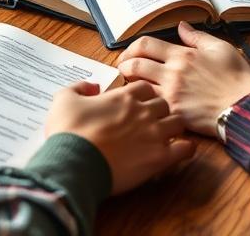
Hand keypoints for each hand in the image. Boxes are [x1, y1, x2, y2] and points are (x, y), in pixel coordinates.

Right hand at [45, 80, 194, 193]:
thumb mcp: (63, 99)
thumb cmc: (68, 131)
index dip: (142, 95)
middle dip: (159, 110)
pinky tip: (178, 151)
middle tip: (149, 121)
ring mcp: (154, 134)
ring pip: (178, 122)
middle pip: (164, 103)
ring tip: (164, 136)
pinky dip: (186, 149)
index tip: (136, 103)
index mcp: (123, 96)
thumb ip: (79, 87)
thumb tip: (92, 86)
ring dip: (172, 127)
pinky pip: (186, 149)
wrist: (73, 163)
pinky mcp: (159, 158)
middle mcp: (143, 111)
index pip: (145, 87)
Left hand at [118, 22, 249, 136]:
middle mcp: (172, 73)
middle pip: (134, 64)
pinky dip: (144, 102)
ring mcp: (171, 94)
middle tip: (124, 69)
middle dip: (124, 65)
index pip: (144, 44)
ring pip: (137, 86)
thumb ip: (197, 37)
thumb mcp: (220, 48)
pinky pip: (150, 104)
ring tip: (131, 85)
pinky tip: (144, 102)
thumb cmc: (236, 79)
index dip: (131, 48)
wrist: (245, 108)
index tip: (129, 53)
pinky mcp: (174, 112)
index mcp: (182, 55)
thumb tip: (181, 26)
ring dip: (130, 84)